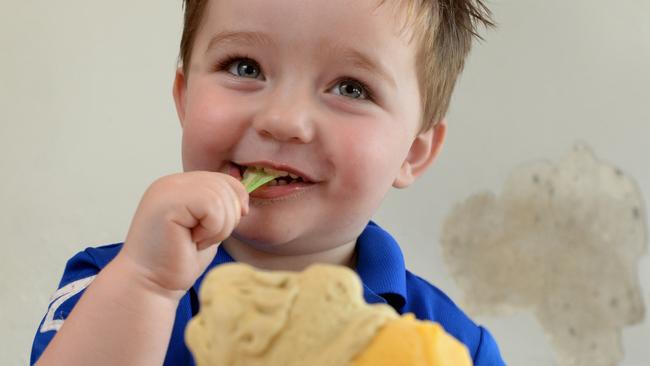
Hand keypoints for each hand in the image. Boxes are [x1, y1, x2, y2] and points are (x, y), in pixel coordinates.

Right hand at [118, 171, 248, 299]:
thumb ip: (220, 207)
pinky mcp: (168, 201)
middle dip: (227, 218)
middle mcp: (172, 182)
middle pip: (225, 185)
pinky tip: (192, 240)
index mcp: (180, 186)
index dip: (236, 203)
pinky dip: (211, 229)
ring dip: (218, 227)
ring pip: (220, 196)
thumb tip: (243, 198)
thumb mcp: (207, 227)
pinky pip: (211, 206)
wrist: (150, 285)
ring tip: (196, 241)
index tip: (226, 228)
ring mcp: (168, 189)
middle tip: (204, 239)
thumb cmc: (177, 261)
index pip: (224, 179)